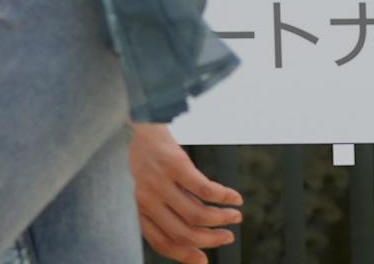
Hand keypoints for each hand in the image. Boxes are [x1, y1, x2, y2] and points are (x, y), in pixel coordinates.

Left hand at [129, 124, 240, 263]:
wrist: (138, 123)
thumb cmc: (148, 162)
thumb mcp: (150, 191)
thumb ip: (169, 215)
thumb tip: (200, 249)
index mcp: (139, 208)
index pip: (161, 241)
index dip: (184, 255)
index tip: (204, 260)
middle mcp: (145, 197)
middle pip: (184, 233)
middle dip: (211, 240)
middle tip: (227, 236)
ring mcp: (159, 181)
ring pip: (198, 215)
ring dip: (222, 219)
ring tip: (235, 216)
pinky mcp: (174, 164)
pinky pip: (206, 190)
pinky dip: (225, 197)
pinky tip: (235, 197)